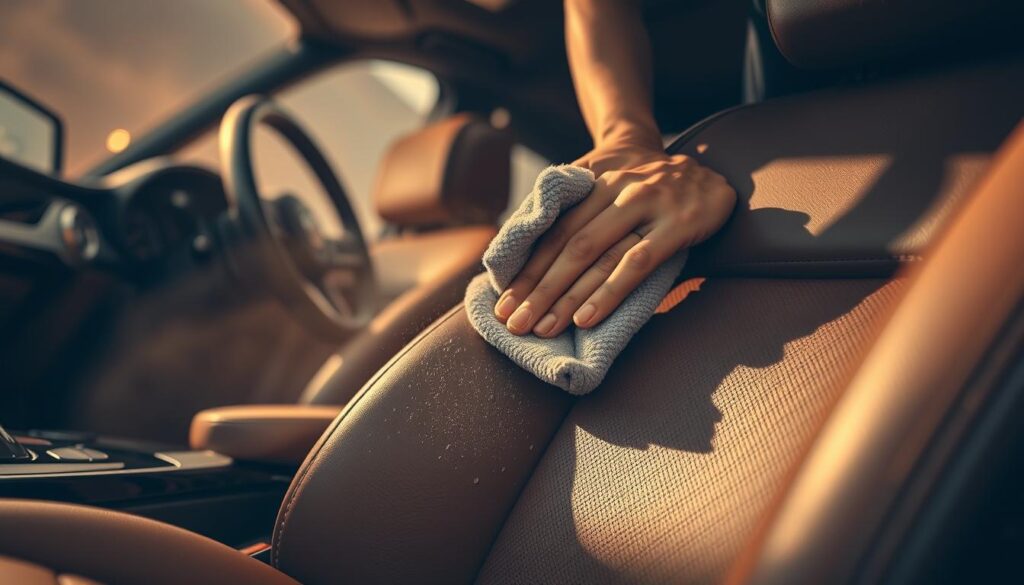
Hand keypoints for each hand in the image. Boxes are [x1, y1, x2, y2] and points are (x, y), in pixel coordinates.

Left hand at [494, 145, 735, 336]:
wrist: (703, 164)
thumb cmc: (643, 183)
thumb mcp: (605, 179)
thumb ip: (571, 207)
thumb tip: (524, 253)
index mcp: (593, 181)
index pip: (552, 229)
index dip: (526, 267)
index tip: (502, 301)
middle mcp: (617, 190)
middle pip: (569, 246)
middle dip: (537, 288)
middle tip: (514, 322)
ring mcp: (648, 205)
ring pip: (598, 256)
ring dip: (566, 296)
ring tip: (543, 327)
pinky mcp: (677, 225)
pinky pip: (637, 263)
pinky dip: (609, 292)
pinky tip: (586, 318)